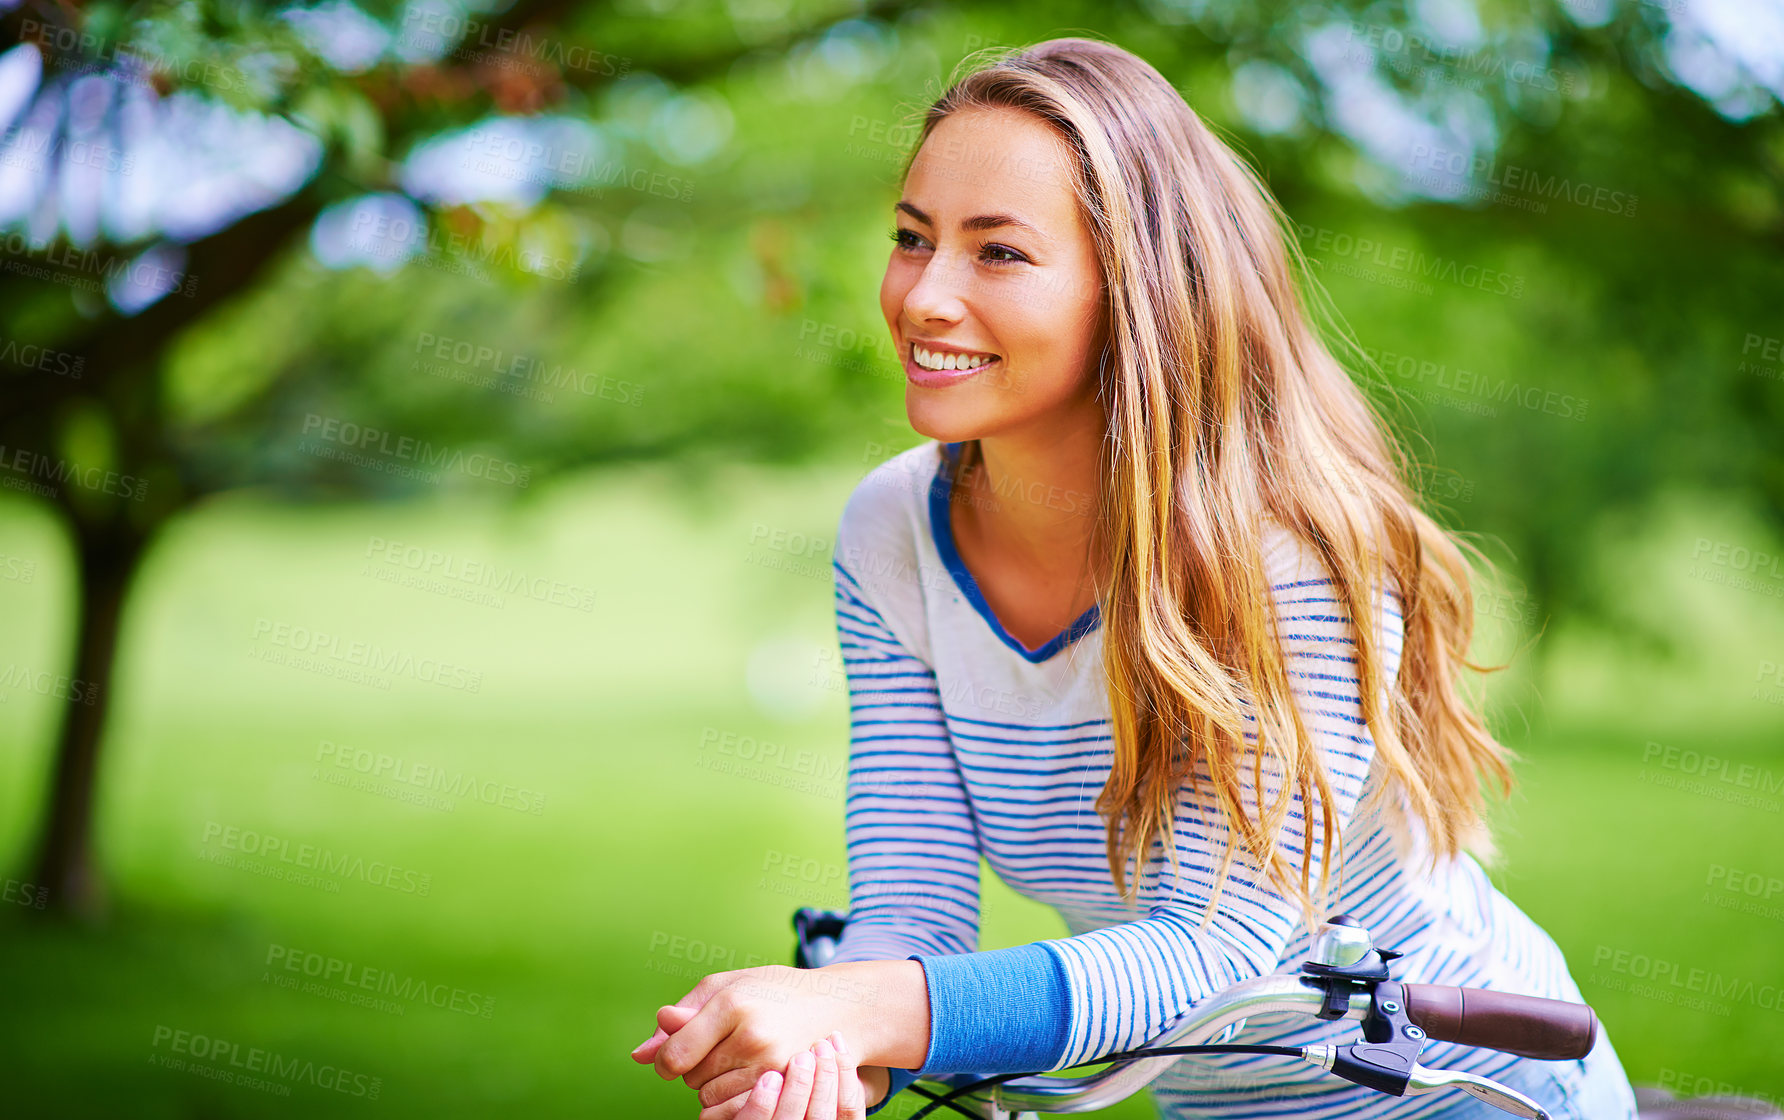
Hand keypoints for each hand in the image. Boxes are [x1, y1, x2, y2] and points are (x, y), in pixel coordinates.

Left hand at [631, 965, 881, 1106]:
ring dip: (712, 1084)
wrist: (836, 1005)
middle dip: (693, 1067)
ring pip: (710, 1098)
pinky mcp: (785, 1084)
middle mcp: (753, 1037)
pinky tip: (746, 1075)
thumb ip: (681, 1016)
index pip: (674, 1055)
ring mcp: (772, 1065)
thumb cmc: (772, 991)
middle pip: (691, 1078)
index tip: (671, 1055)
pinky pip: (736, 1108)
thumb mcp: (725, 987)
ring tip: (736, 1058)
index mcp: (732, 1005)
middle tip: (718, 1046)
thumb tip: (639, 1055)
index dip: (664, 1060)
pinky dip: (732, 1097)